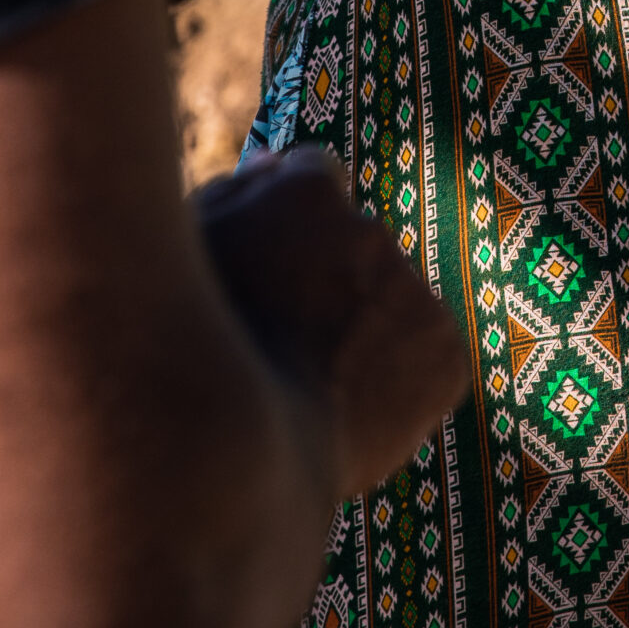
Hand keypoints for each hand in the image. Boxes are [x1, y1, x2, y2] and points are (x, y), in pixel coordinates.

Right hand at [194, 150, 471, 499]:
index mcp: (305, 190)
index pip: (309, 183)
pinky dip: (398, 384)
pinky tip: (347, 413)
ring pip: (390, 306)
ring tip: (307, 391)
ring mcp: (413, 292)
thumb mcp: (184, 256)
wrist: (225, 465)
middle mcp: (371, 228)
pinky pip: (425, 359)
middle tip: (282, 347)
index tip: (271, 277)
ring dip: (362, 335)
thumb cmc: (182, 355)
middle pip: (352, 249)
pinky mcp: (446, 355)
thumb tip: (273, 162)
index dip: (288, 232)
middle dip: (327, 286)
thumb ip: (230, 196)